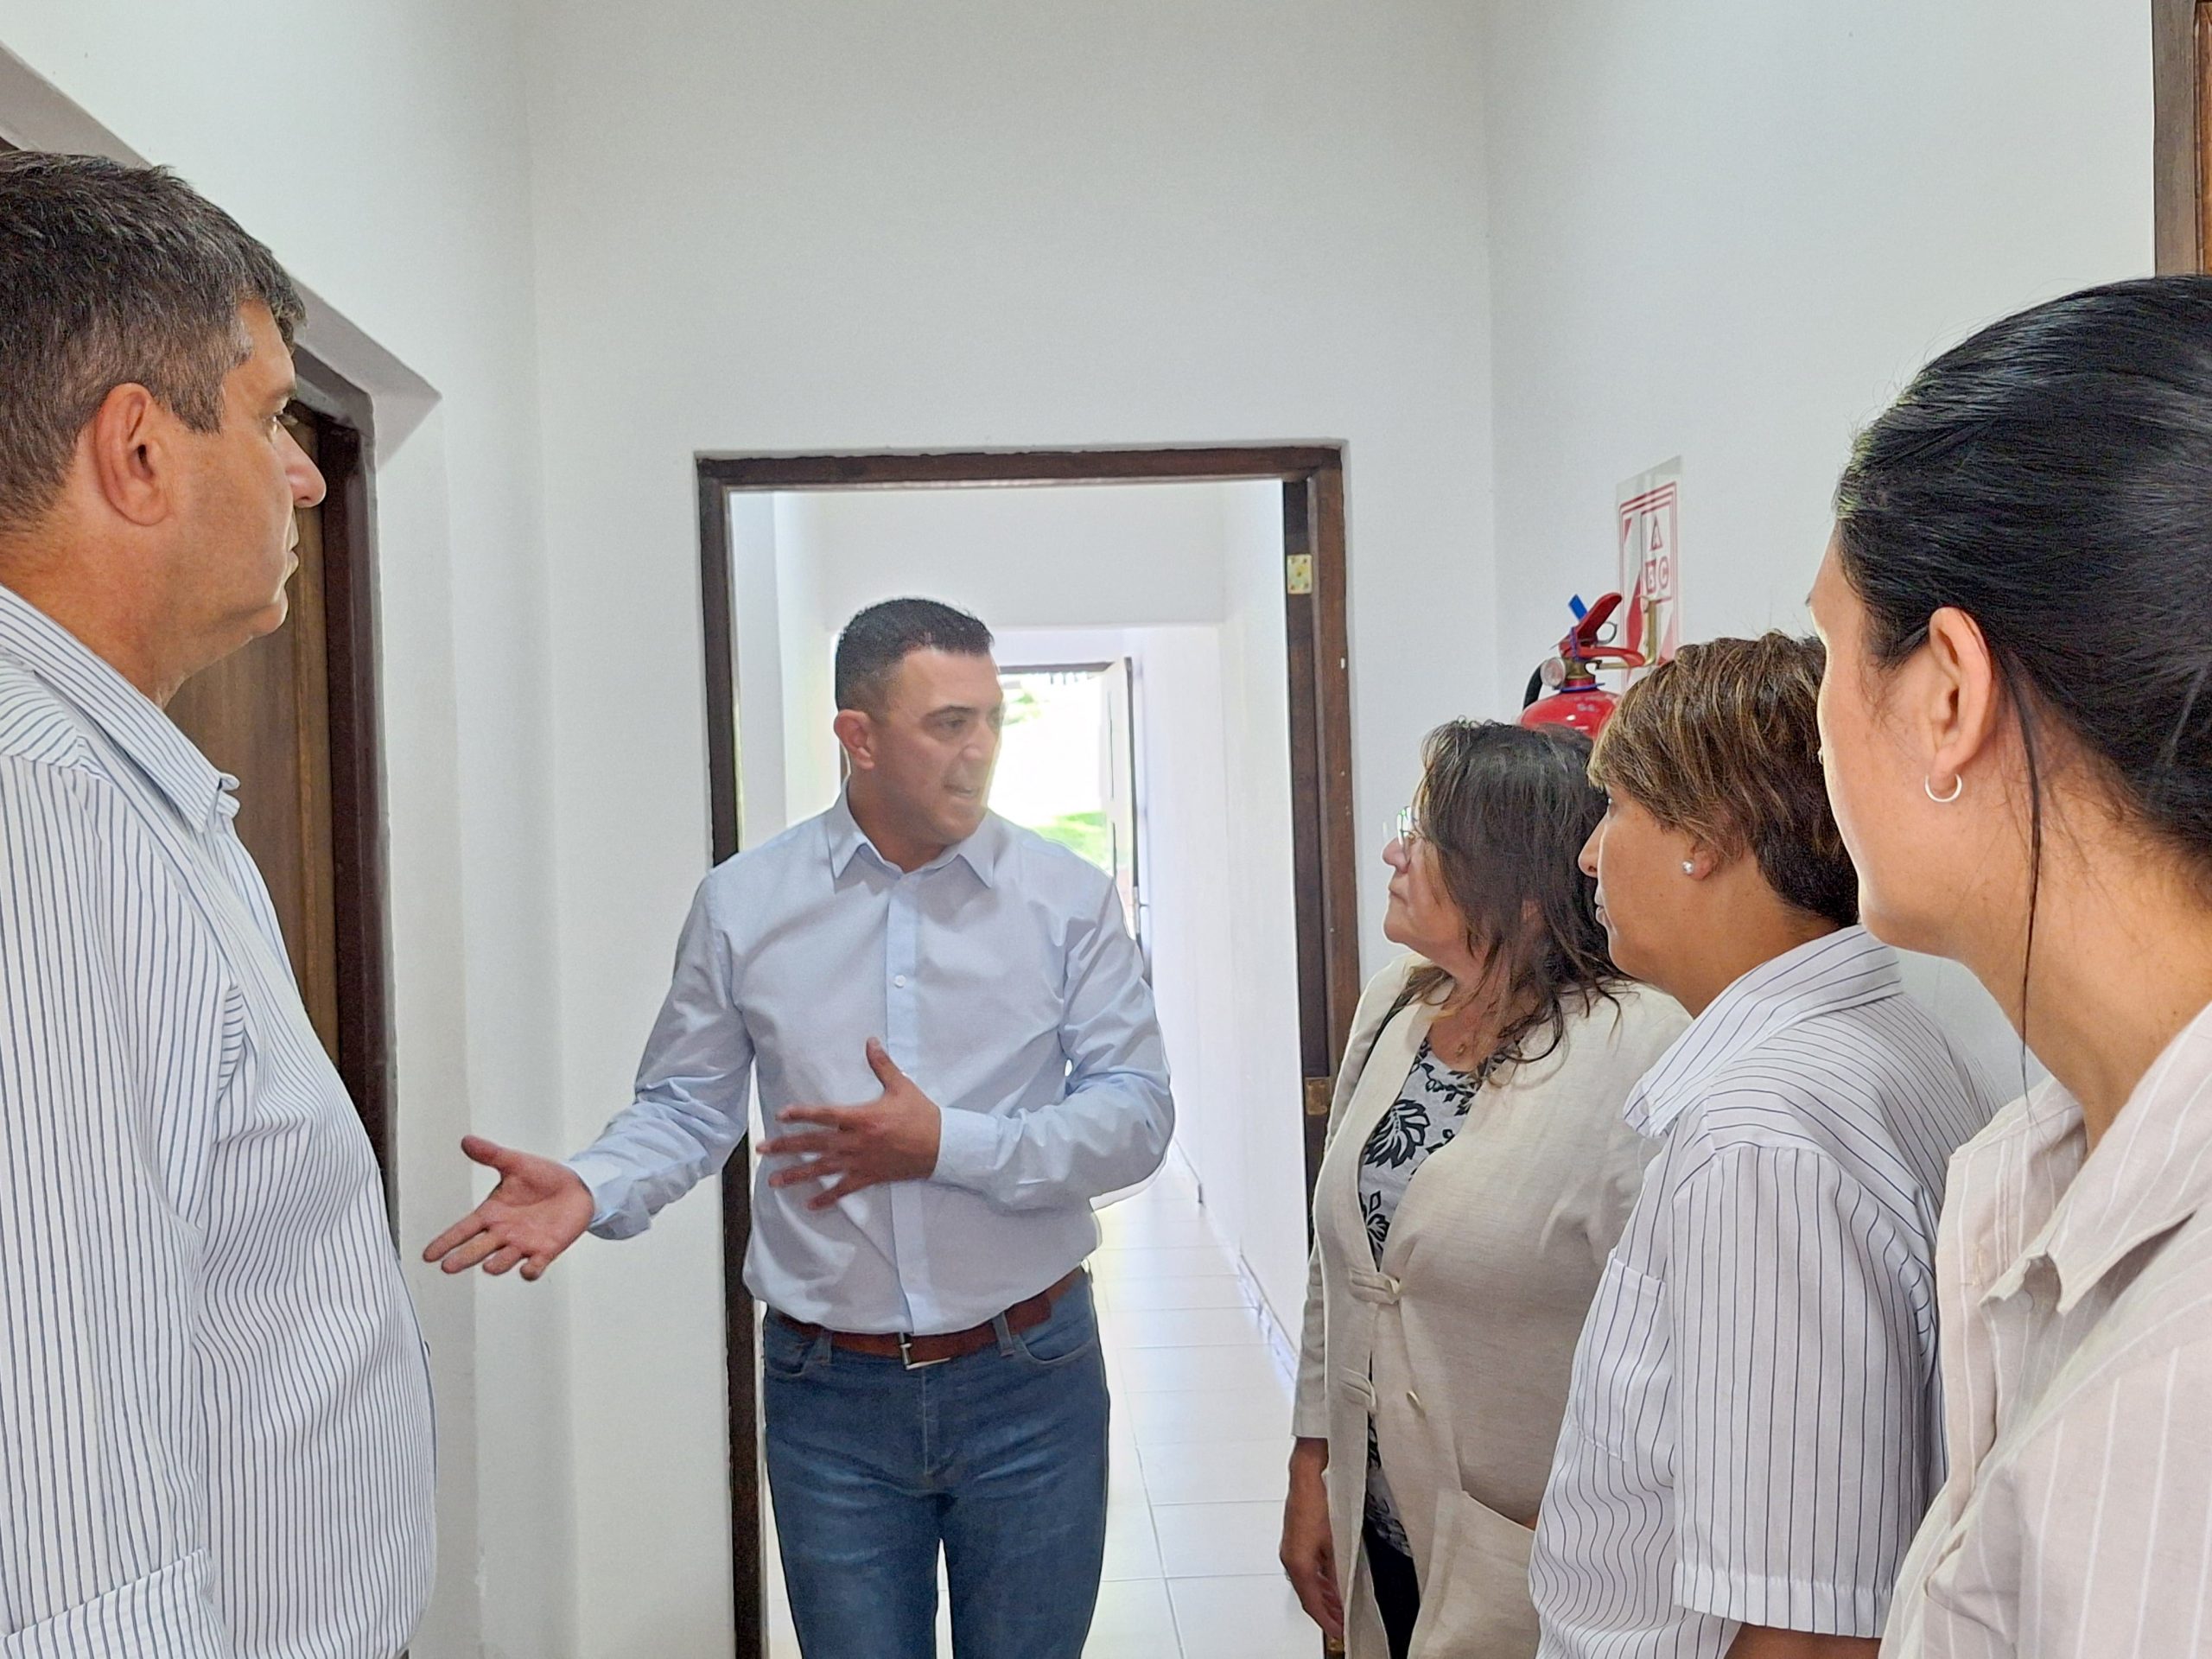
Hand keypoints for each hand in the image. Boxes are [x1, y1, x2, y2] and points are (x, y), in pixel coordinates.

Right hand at [421, 1136, 594, 1279]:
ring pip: (504, 1260)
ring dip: (497, 1264)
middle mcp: (503, 1232)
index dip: (446, 1242)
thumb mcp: (515, 1164)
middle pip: (477, 1249)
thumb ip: (491, 1155)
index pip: (463, 1230)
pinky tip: (527, 1270)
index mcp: (492, 1213)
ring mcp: (523, 1243)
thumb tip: (467, 1141)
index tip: (428, 1255)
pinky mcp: (546, 1250)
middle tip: (447, 1266)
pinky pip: (535, 1265)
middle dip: (463, 1258)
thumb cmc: (544, 1178)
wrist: (578, 1187)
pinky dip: (531, 1270)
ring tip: (488, 1266)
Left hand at [757, 1039, 941, 1209]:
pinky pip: (843, 1189)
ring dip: (796, 1174)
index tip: (780, 1115)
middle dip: (785, 1146)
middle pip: (814, 1143)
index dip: (801, 1114)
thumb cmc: (921, 1115)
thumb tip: (870, 1041)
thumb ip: (882, 1065)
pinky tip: (810, 1203)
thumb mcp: (901, 1086)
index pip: (824, 1115)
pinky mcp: (869, 1176)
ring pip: (822, 1169)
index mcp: (861, 1117)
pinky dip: (826, 1197)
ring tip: (773, 1181)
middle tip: (761, 1150)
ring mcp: (860, 1162)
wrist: (942, 1146)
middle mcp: (855, 1141)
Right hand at [1281, 1437, 1343, 1640]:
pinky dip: (1319, 1581)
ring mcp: (1291, 1550)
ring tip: (1338, 1609)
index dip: (1326, 1620)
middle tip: (1341, 1625)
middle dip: (1325, 1612)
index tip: (1338, 1632)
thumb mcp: (1334, 1541)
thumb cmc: (1317, 1503)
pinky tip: (1331, 1583)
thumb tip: (1343, 1594)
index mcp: (1297, 1562)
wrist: (1306, 1477)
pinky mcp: (1295, 1541)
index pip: (1311, 1602)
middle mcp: (1291, 1558)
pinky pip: (1307, 1570)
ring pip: (1307, 1583)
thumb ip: (1338, 1571)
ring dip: (1323, 1597)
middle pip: (1308, 1595)